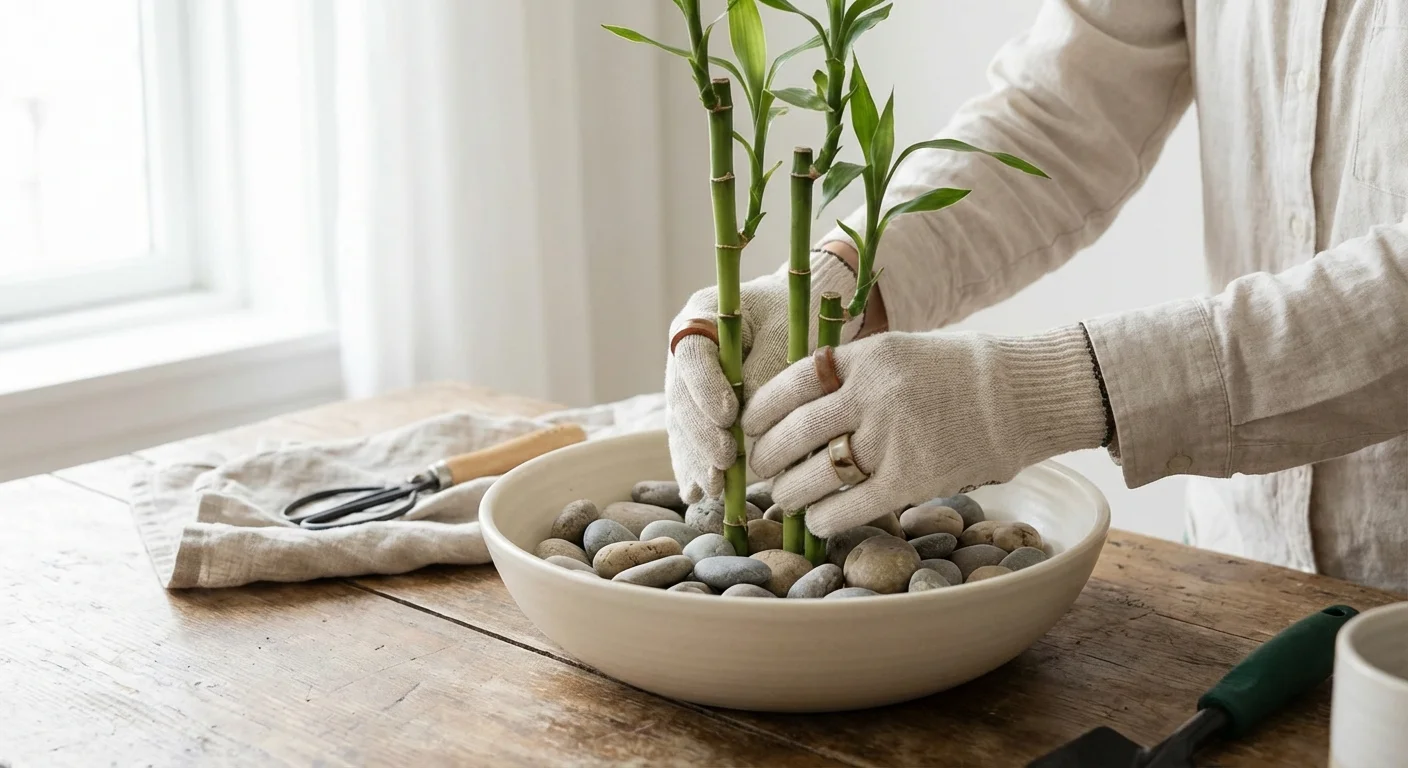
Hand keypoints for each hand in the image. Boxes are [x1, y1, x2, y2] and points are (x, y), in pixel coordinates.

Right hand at [667, 252, 859, 502]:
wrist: (798, 307)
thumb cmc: (796, 313)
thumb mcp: (787, 330)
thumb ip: (765, 368)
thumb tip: (745, 416)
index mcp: (701, 316)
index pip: (693, 356)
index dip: (705, 389)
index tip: (728, 416)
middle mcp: (685, 350)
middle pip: (681, 397)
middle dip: (701, 435)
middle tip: (723, 463)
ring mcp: (686, 380)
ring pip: (681, 424)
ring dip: (695, 458)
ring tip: (712, 488)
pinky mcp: (696, 406)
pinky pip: (688, 437)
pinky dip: (693, 465)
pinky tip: (696, 493)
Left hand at [741, 325, 1107, 535]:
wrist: (1020, 395)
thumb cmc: (954, 373)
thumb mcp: (895, 353)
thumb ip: (847, 374)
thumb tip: (790, 409)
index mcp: (865, 356)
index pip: (790, 383)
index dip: (758, 411)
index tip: (745, 427)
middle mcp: (873, 394)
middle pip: (794, 432)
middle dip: (764, 457)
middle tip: (756, 469)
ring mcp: (892, 437)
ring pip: (815, 474)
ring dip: (790, 492)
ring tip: (784, 498)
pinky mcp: (912, 478)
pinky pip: (851, 506)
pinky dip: (825, 518)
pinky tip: (816, 521)